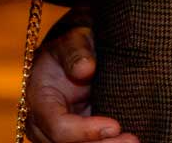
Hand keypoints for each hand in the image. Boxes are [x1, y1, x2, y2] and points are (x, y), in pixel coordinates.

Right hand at [26, 25, 138, 142]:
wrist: (74, 54)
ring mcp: (57, 134)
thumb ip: (75, 51)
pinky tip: (127, 141)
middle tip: (132, 140)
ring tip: (134, 141)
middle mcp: (43, 124)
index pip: (59, 126)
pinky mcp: (75, 137)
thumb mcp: (72, 39)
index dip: (85, 130)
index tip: (115, 125)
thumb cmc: (72, 45)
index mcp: (38, 99)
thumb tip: (85, 69)